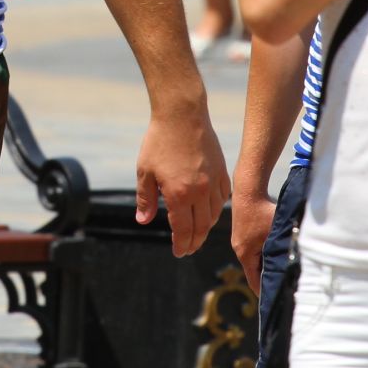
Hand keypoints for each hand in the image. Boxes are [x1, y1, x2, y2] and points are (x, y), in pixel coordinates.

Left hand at [135, 106, 229, 256]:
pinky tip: (210, 211)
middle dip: (194, 242)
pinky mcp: (222, 171)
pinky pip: (223, 198)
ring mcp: (213, 182)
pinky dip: (217, 209)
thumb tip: (144, 221)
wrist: (182, 115)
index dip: (181, 245)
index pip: (183, 230)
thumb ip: (146, 199)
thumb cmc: (159, 142)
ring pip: (214, 215)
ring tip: (198, 233)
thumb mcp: (145, 172)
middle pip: (201, 227)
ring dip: (206, 228)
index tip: (178, 252)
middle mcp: (200, 192)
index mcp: (179, 195)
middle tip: (188, 249)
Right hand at [230, 184, 276, 291]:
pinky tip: (273, 252)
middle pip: (253, 271)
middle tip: (282, 288)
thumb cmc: (263, 211)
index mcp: (245, 253)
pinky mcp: (242, 232)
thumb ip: (282, 248)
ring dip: (264, 265)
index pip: (253, 281)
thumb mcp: (275, 232)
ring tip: (279, 272)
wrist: (248, 189)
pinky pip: (252, 250)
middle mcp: (239, 249)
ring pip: (253, 260)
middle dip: (266, 279)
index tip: (275, 300)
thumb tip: (295, 264)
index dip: (264, 292)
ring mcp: (239, 240)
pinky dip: (261, 254)